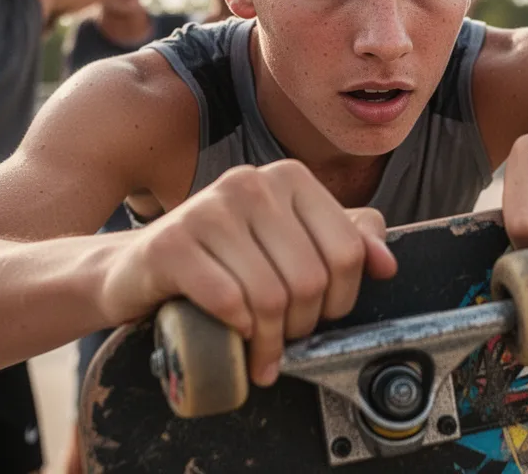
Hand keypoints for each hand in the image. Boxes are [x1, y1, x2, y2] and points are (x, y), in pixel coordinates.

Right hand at [102, 160, 396, 387]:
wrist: (140, 266)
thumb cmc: (224, 258)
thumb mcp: (292, 242)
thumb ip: (347, 241)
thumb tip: (387, 262)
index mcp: (290, 177)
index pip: (347, 250)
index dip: (342, 298)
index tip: (322, 317)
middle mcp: (252, 183)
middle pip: (311, 277)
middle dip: (303, 325)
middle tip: (286, 341)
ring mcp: (208, 208)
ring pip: (271, 295)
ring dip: (270, 339)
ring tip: (262, 350)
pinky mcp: (172, 243)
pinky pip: (228, 301)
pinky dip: (237, 331)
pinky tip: (233, 338)